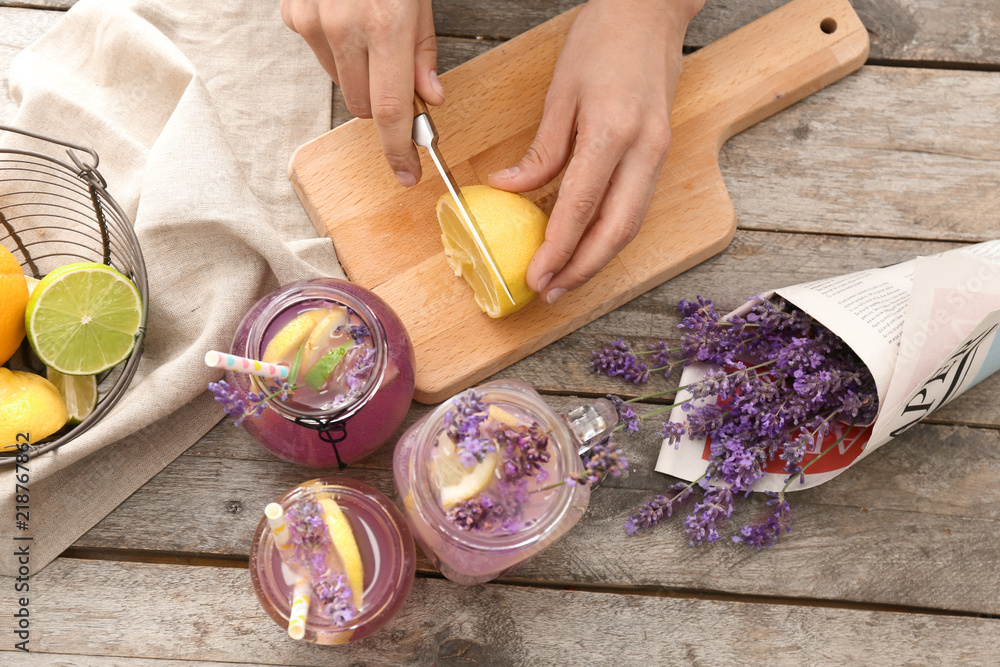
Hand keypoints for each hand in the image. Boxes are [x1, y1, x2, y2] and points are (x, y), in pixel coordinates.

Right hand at [280, 0, 444, 185]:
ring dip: (360, 75)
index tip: (406, 173)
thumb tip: (430, 100)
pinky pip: (321, 56)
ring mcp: (312, 23)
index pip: (388, 111)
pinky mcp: (294, 16)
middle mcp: (343, 28)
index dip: (398, 149)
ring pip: (341, 84)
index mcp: (385, 26)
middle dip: (382, 106)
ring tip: (372, 36)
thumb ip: (424, 54)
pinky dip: (338, 51)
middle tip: (399, 83)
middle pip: (362, 106)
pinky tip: (348, 21)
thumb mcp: (422, 1)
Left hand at [488, 0, 703, 303]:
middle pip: (616, 230)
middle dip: (582, 268)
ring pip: (631, 225)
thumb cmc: (602, 41)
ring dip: (598, 259)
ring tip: (565, 279)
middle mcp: (643, 150)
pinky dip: (610, 234)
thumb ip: (541, 150)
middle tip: (551, 291)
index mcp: (612, 131)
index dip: (558, 248)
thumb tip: (509, 189)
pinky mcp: (660, 155)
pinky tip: (585, 245)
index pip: (581, 206)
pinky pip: (635, 207)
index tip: (536, 275)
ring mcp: (658, 155)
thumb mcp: (559, 92)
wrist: (650, 13)